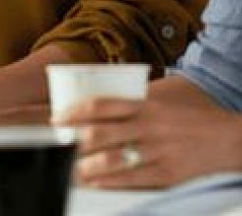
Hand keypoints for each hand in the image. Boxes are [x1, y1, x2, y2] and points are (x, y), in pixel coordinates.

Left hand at [58, 96, 241, 188]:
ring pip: (112, 159)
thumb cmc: (192, 118)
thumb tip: (100, 102)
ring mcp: (157, 151)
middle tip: (58, 144)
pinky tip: (94, 181)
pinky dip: (108, 181)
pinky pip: (131, 179)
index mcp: (145, 104)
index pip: (101, 105)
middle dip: (73, 140)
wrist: (228, 140)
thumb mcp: (162, 99)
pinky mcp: (167, 175)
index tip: (58, 119)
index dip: (74, 112)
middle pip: (101, 133)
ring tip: (70, 166)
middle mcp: (148, 126)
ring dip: (86, 165)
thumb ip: (134, 101)